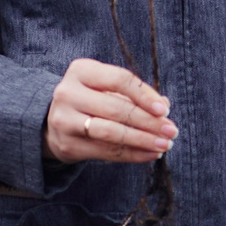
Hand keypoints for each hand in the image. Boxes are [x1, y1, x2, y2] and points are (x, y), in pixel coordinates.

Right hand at [43, 58, 175, 163]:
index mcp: (81, 71)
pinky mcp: (67, 145)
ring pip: (111, 132)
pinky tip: (149, 154)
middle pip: (116, 108)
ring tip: (164, 145)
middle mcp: (68, 93)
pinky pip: (105, 152)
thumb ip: (134, 94)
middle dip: (149, 122)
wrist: (55, 122)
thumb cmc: (91, 100)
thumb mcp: (107, 88)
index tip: (164, 110)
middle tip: (171, 130)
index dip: (144, 95)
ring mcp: (64, 120)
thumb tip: (164, 107)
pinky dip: (132, 154)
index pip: (119, 79)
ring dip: (142, 140)